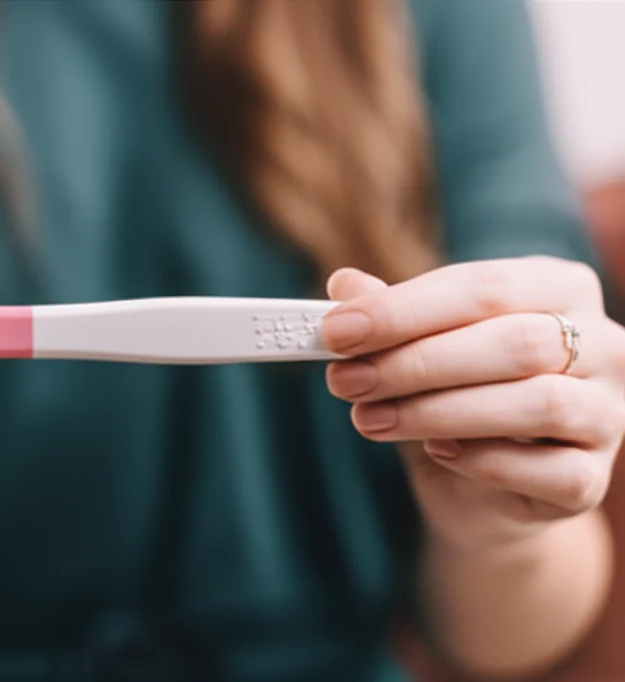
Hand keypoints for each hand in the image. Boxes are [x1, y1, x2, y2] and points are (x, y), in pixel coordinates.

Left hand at [321, 257, 624, 550]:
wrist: (481, 493)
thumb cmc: (451, 398)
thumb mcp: (415, 350)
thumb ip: (390, 317)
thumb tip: (344, 284)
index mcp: (559, 288)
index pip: (483, 287)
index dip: (405, 309)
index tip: (336, 330)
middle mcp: (603, 344)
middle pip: (514, 343)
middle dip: (415, 362)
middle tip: (345, 379)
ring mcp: (608, 413)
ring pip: (536, 403)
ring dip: (438, 411)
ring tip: (367, 419)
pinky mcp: (592, 479)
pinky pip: (547, 469)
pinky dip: (484, 460)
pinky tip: (435, 452)